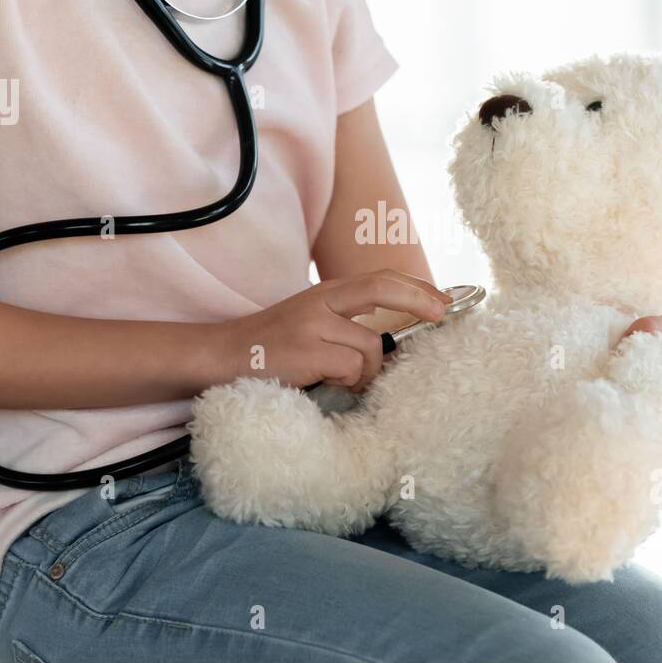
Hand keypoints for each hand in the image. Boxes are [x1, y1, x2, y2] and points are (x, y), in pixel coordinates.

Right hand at [212, 270, 451, 391]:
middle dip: (419, 299)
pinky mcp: (307, 349)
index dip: (415, 286)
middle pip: (382, 288)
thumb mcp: (309, 325)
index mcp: (324, 293)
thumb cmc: (270, 350)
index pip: (378, 278)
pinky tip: (323, 383)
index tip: (442, 299)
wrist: (219, 358)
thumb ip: (344, 324)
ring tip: (338, 380)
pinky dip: (346, 382)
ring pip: (369, 347)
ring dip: (364, 372)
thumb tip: (388, 343)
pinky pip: (351, 368)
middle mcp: (320, 301)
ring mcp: (313, 323)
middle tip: (441, 314)